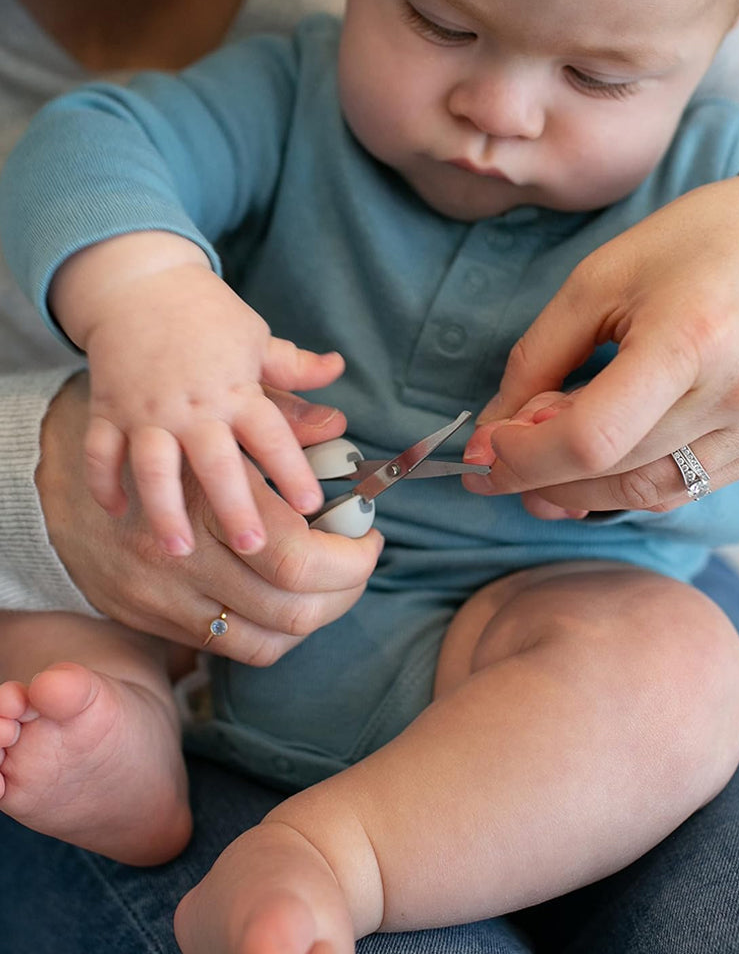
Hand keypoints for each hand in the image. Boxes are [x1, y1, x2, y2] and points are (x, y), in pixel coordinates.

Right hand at [36, 373, 383, 665]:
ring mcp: (163, 586)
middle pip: (290, 594)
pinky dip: (273, 638)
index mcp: (207, 483)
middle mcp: (185, 543)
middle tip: (361, 560)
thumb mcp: (217, 402)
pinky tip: (287, 608)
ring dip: (318, 616)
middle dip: (347, 583)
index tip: (370, 534)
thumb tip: (340, 428)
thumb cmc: (153, 434)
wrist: (54, 468)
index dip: (352, 551)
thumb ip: (284, 412)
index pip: (298, 545)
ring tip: (333, 586)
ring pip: (266, 633)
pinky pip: (227, 650)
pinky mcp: (147, 614)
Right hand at [51, 231, 343, 556]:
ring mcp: (147, 412)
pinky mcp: (109, 411)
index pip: (271, 435)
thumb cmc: (206, 314)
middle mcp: (193, 407)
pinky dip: (102, 484)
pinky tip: (115, 515)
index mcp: (237, 390)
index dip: (292, 470)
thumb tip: (338, 370)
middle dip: (234, 506)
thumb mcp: (256, 337)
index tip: (311, 504)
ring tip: (178, 550)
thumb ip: (295, 367)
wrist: (137, 281)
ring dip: (165, 510)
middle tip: (253, 546)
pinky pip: (101, 452)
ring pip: (154, 469)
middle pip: (216, 463)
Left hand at [463, 170, 738, 513]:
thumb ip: (536, 361)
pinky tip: (591, 464)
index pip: (592, 438)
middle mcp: (736, 393)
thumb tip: (491, 434)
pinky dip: (621, 487)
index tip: (484, 450)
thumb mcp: (595, 282)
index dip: (525, 457)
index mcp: (690, 338)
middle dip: (536, 473)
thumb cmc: (691, 244)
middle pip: (612, 472)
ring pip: (642, 495)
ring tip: (536, 463)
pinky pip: (678, 491)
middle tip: (498, 454)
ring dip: (573, 492)